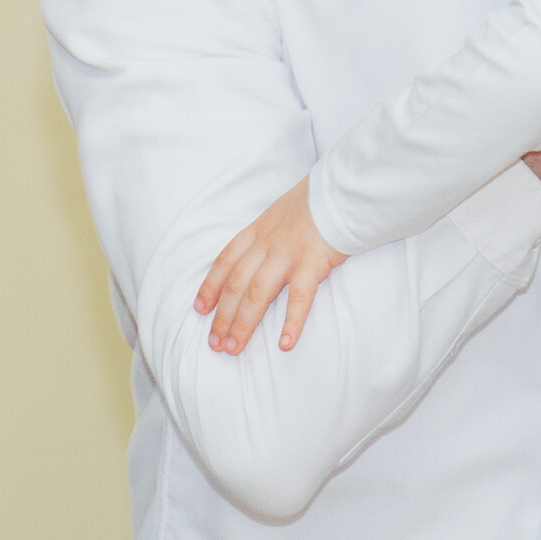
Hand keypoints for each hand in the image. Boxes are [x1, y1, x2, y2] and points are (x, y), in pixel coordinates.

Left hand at [194, 179, 349, 354]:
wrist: (341, 190)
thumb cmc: (315, 203)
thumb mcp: (280, 213)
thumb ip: (268, 234)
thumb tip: (260, 253)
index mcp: (257, 231)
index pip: (225, 262)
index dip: (210, 287)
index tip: (199, 309)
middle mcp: (266, 245)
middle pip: (236, 285)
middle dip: (222, 316)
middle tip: (215, 344)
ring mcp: (287, 254)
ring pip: (257, 295)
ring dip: (243, 324)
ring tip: (234, 349)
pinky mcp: (312, 263)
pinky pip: (299, 298)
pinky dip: (291, 322)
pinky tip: (285, 344)